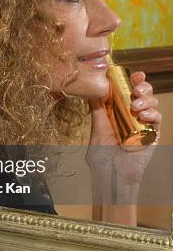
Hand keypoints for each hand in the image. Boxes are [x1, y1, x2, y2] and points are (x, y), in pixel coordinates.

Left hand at [86, 72, 161, 202]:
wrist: (111, 176)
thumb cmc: (101, 157)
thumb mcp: (97, 130)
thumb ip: (98, 111)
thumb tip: (93, 91)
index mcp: (117, 112)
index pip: (126, 91)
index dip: (131, 81)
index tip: (132, 74)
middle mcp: (131, 115)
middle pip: (142, 94)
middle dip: (142, 86)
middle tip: (136, 87)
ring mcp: (143, 124)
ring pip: (152, 103)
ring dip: (147, 100)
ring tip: (136, 105)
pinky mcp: (152, 135)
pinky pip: (157, 119)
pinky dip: (152, 114)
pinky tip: (144, 115)